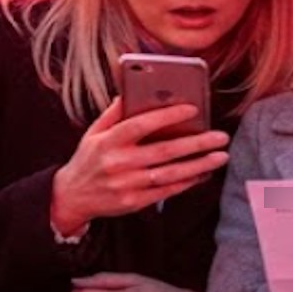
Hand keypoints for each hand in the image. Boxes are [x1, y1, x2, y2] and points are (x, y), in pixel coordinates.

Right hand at [51, 98, 230, 235]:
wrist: (71, 196)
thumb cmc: (89, 158)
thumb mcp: (94, 132)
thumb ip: (114, 112)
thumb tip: (132, 89)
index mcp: (108, 142)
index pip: (141, 125)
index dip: (168, 116)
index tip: (193, 109)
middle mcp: (118, 163)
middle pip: (164, 151)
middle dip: (196, 143)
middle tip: (220, 136)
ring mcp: (126, 185)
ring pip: (170, 174)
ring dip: (199, 165)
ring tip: (221, 156)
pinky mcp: (133, 202)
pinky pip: (167, 191)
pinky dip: (188, 182)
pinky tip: (204, 173)